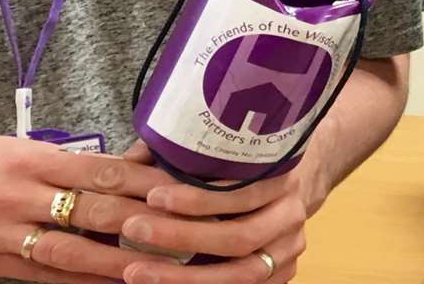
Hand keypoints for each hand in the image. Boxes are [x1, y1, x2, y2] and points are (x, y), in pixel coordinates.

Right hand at [0, 131, 190, 282]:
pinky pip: (39, 276)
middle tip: (186, 237)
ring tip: (154, 272)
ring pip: (69, 251)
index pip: (102, 169)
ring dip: (115, 264)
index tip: (185, 194)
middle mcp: (17, 190)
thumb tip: (129, 165)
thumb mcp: (15, 148)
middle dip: (142, 226)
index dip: (146, 184)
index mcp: (30, 155)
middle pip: (93, 210)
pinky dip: (76, 283)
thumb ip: (66, 162)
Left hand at [112, 140, 333, 282]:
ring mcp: (287, 253)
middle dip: (183, 237)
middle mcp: (290, 217)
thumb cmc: (247, 168)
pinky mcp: (279, 277)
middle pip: (239, 237)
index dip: (198, 198)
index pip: (241, 192)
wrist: (287, 192)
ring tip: (136, 272)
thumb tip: (133, 159)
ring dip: (184, 277)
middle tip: (134, 229)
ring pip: (241, 275)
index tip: (152, 196)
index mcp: (282, 178)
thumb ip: (184, 155)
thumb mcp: (226, 153)